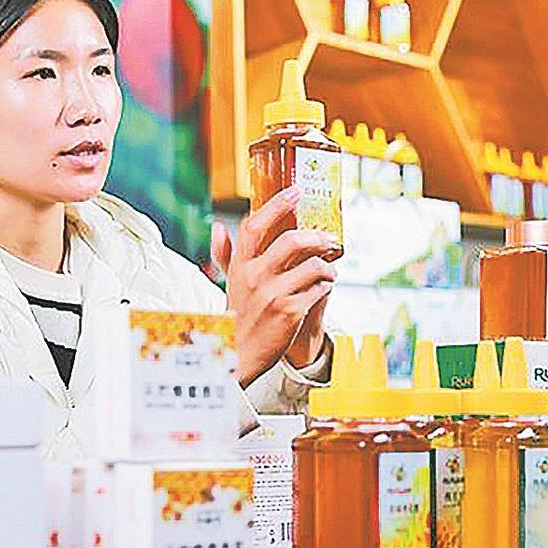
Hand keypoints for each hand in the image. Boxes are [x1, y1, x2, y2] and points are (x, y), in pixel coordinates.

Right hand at [211, 187, 336, 385]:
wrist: (239, 355)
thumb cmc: (238, 317)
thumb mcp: (229, 282)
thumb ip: (225, 253)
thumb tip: (218, 226)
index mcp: (241, 266)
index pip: (255, 226)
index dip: (276, 205)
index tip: (294, 192)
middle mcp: (255, 277)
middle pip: (292, 241)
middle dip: (317, 237)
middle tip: (328, 238)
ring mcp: (273, 295)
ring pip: (313, 266)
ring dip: (328, 267)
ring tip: (329, 271)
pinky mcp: (291, 313)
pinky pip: (319, 290)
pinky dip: (326, 287)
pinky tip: (323, 289)